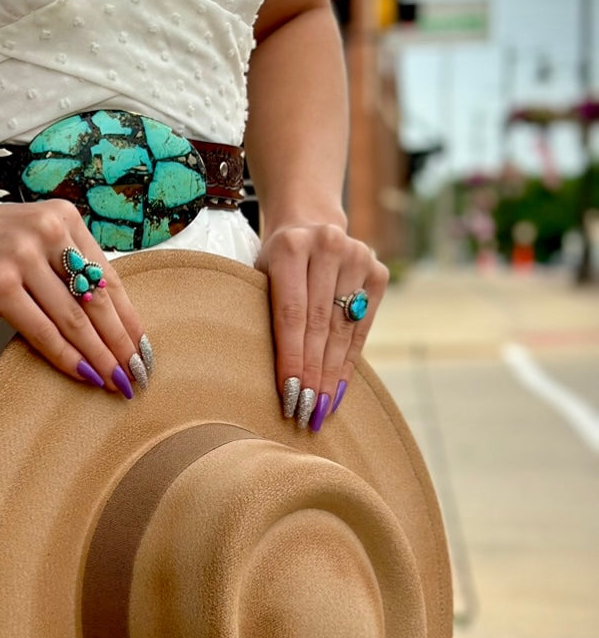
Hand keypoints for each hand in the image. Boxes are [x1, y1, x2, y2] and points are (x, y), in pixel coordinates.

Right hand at [0, 190, 149, 396]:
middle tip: (140, 377)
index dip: (130, 319)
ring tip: (118, 384)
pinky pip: (41, 330)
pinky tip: (84, 376)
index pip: (110, 276)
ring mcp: (21, 255)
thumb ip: (60, 266)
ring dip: (101, 357)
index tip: (145, 351)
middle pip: (98, 298)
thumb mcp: (22, 242)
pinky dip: (66, 358)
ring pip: (74, 318)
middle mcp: (47, 230)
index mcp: (63, 218)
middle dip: (123, 344)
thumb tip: (102, 316)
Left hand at [255, 221, 388, 431]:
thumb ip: (265, 314)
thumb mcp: (259, 276)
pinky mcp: (378, 272)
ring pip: (342, 330)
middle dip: (312, 373)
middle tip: (305, 412)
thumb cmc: (274, 265)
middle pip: (319, 325)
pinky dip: (348, 360)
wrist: (309, 225)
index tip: (289, 395)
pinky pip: (362, 327)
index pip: (292, 314)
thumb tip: (276, 379)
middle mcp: (328, 246)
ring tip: (320, 408)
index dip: (291, 357)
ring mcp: (358, 257)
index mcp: (290, 246)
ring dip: (331, 374)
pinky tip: (337, 388)